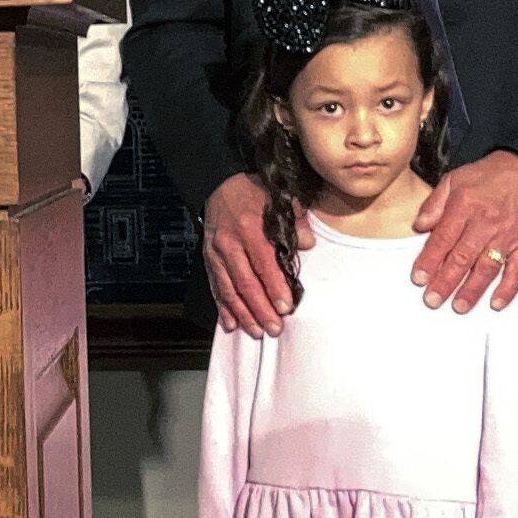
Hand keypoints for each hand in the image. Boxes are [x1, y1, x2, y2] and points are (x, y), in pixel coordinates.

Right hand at [202, 172, 305, 336]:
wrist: (218, 185)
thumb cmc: (253, 195)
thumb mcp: (278, 199)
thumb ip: (295, 222)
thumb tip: (308, 244)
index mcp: (250, 227)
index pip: (264, 263)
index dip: (274, 287)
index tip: (285, 307)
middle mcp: (230, 243)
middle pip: (245, 282)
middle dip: (260, 308)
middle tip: (274, 328)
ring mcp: (216, 253)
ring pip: (229, 289)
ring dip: (243, 313)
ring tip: (256, 331)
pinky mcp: (208, 259)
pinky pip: (216, 287)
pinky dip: (223, 307)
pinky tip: (231, 323)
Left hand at [411, 152, 517, 311]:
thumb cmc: (489, 177)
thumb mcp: (455, 179)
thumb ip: (434, 204)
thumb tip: (418, 226)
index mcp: (465, 206)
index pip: (443, 239)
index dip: (429, 260)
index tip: (419, 278)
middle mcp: (486, 223)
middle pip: (462, 258)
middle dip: (445, 281)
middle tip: (432, 299)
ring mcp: (508, 236)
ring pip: (487, 268)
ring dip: (472, 290)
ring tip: (459, 306)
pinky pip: (517, 271)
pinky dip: (507, 289)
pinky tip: (496, 303)